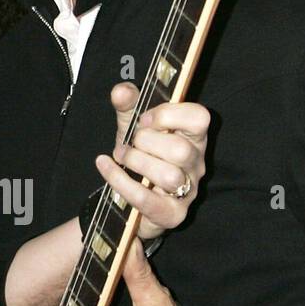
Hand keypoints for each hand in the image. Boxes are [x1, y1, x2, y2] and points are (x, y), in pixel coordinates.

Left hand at [101, 85, 208, 241]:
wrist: (130, 198)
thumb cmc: (141, 157)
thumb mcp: (132, 126)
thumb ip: (128, 105)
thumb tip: (121, 91)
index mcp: (193, 136)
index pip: (200, 118)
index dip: (168, 115)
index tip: (143, 120)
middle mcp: (196, 163)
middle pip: (181, 150)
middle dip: (146, 142)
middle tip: (129, 143)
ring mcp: (188, 191)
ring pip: (169, 176)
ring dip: (136, 162)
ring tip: (120, 156)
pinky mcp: (172, 214)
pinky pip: (147, 199)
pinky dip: (120, 181)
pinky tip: (105, 166)